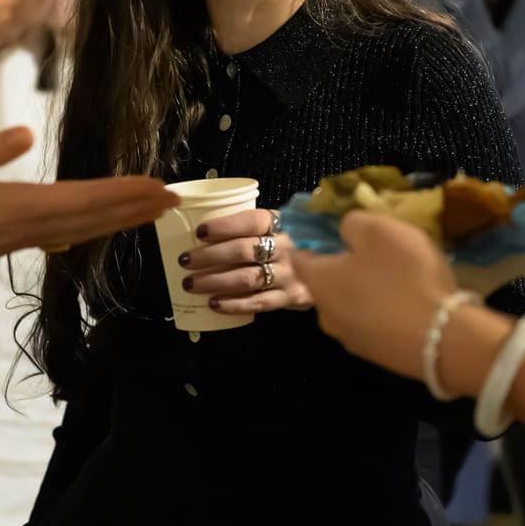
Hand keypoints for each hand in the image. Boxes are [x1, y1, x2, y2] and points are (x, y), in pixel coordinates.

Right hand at [0, 127, 178, 288]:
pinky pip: (57, 237)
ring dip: (115, 220)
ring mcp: (12, 239)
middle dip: (131, 209)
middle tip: (172, 198)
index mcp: (9, 207)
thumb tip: (25, 134)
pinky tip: (97, 227)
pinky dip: (86, 229)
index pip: (78, 201)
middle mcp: (19, 228)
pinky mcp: (3, 243)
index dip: (120, 195)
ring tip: (149, 211)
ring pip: (76, 232)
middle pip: (88, 220)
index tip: (155, 188)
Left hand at [181, 209, 309, 313]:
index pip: (252, 221)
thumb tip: (207, 232)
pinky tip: (215, 304)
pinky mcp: (292, 298)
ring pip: (247, 278)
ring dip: (215, 281)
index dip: (224, 225)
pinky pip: (259, 303)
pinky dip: (234, 305)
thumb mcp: (284, 226)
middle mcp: (289, 247)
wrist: (339, 268)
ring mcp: (292, 274)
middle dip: (209, 256)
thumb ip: (257, 228)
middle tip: (186, 261)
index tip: (200, 232)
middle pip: (243, 250)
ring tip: (191, 284)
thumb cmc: (297, 244)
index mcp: (283, 223)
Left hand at [293, 211, 457, 379]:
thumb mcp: (379, 230)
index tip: (329, 233)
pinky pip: (373, 323)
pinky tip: (407, 303)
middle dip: (343, 268)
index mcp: (319, 282)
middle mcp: (327, 315)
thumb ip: (353, 224)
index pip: (299, 259)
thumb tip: (346, 232)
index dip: (311, 242)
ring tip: (395, 278)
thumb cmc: (404, 276)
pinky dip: (383, 311)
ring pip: (350, 305)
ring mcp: (351, 340)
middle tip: (372, 253)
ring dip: (365, 291)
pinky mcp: (377, 356)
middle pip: (326, 284)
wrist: (444, 338)